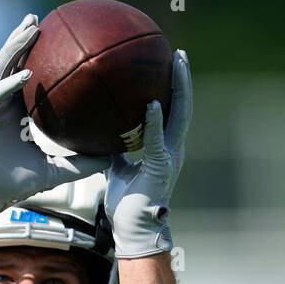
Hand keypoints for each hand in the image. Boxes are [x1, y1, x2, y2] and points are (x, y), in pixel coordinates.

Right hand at [0, 14, 109, 220]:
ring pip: (0, 68)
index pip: (27, 77)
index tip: (55, 40)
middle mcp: (1, 103)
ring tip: (30, 29)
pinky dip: (10, 82)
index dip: (38, 56)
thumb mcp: (54, 172)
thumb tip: (111, 160)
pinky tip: (26, 74)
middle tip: (38, 19)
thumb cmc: (13, 185)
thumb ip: (80, 164)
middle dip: (22, 39)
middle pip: (11, 63)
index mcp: (16, 111)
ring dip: (14, 47)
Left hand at [104, 49, 191, 257]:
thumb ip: (115, 150)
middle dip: (182, 79)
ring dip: (179, 89)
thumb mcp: (118, 169)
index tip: (171, 65)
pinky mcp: (159, 166)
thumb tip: (102, 133)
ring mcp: (169, 156)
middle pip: (182, 106)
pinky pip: (156, 139)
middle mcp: (172, 148)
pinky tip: (150, 103)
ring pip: (179, 115)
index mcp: (164, 147)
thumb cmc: (126, 204)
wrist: (133, 229)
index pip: (172, 111)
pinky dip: (154, 121)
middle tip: (179, 54)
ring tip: (177, 64)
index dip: (173, 88)